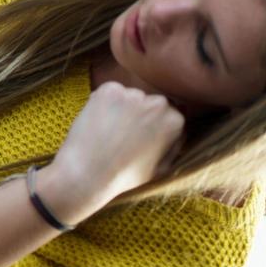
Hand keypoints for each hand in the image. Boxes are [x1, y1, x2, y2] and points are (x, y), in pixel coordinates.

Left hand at [41, 81, 184, 222]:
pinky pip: (109, 92)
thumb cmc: (123, 176)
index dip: (152, 128)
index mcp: (175, 120)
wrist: (87, 173)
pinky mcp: (108, 90)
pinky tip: (97, 122)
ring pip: (129, 97)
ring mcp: (133, 93)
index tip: (140, 139)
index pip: (168, 116)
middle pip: (149, 103)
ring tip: (108, 131)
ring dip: (121, 108)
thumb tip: (178, 135)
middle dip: (139, 115)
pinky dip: (103, 103)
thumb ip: (173, 147)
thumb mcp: (160, 169)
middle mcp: (158, 102)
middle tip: (122, 134)